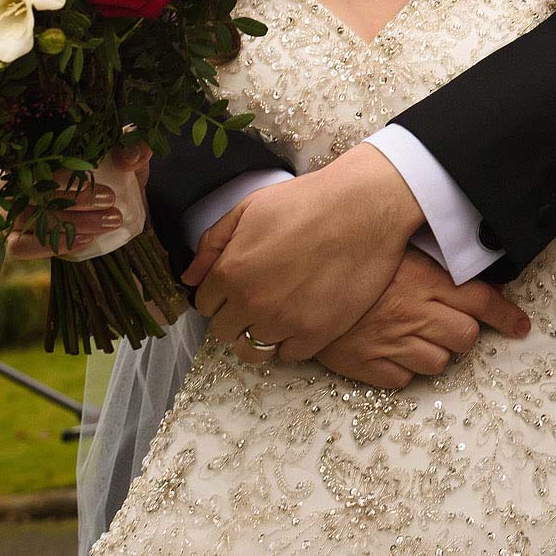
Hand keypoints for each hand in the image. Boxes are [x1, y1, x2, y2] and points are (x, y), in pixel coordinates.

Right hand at [2, 146, 149, 259]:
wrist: (119, 200)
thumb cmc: (116, 171)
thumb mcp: (128, 156)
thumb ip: (133, 147)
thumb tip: (128, 158)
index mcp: (40, 157)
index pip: (36, 162)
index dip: (62, 172)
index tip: (96, 178)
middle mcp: (19, 184)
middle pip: (33, 192)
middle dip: (75, 200)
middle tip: (111, 201)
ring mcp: (16, 212)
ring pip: (28, 220)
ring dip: (70, 223)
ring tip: (110, 221)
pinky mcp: (19, 239)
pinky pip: (21, 247)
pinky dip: (51, 245)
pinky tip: (86, 240)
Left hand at [186, 143, 425, 361]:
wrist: (366, 207)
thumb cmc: (308, 201)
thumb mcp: (250, 208)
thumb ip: (213, 243)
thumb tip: (189, 277)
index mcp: (230, 272)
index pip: (204, 305)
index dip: (220, 294)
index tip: (239, 285)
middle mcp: (252, 302)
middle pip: (224, 331)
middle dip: (236, 316)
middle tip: (261, 298)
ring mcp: (285, 322)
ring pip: (253, 349)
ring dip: (260, 333)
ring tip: (279, 314)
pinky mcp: (317, 333)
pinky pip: (289, 355)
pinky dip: (291, 342)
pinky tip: (302, 319)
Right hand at [260, 249, 532, 385]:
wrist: (295, 282)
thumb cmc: (352, 261)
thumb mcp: (399, 250)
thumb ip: (435, 261)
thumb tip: (476, 269)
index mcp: (426, 281)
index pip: (484, 302)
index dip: (508, 318)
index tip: (522, 328)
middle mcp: (415, 314)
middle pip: (465, 338)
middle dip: (462, 334)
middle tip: (448, 325)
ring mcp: (391, 343)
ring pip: (438, 364)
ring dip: (434, 354)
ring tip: (414, 338)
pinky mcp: (367, 366)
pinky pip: (402, 381)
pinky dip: (401, 372)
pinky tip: (389, 354)